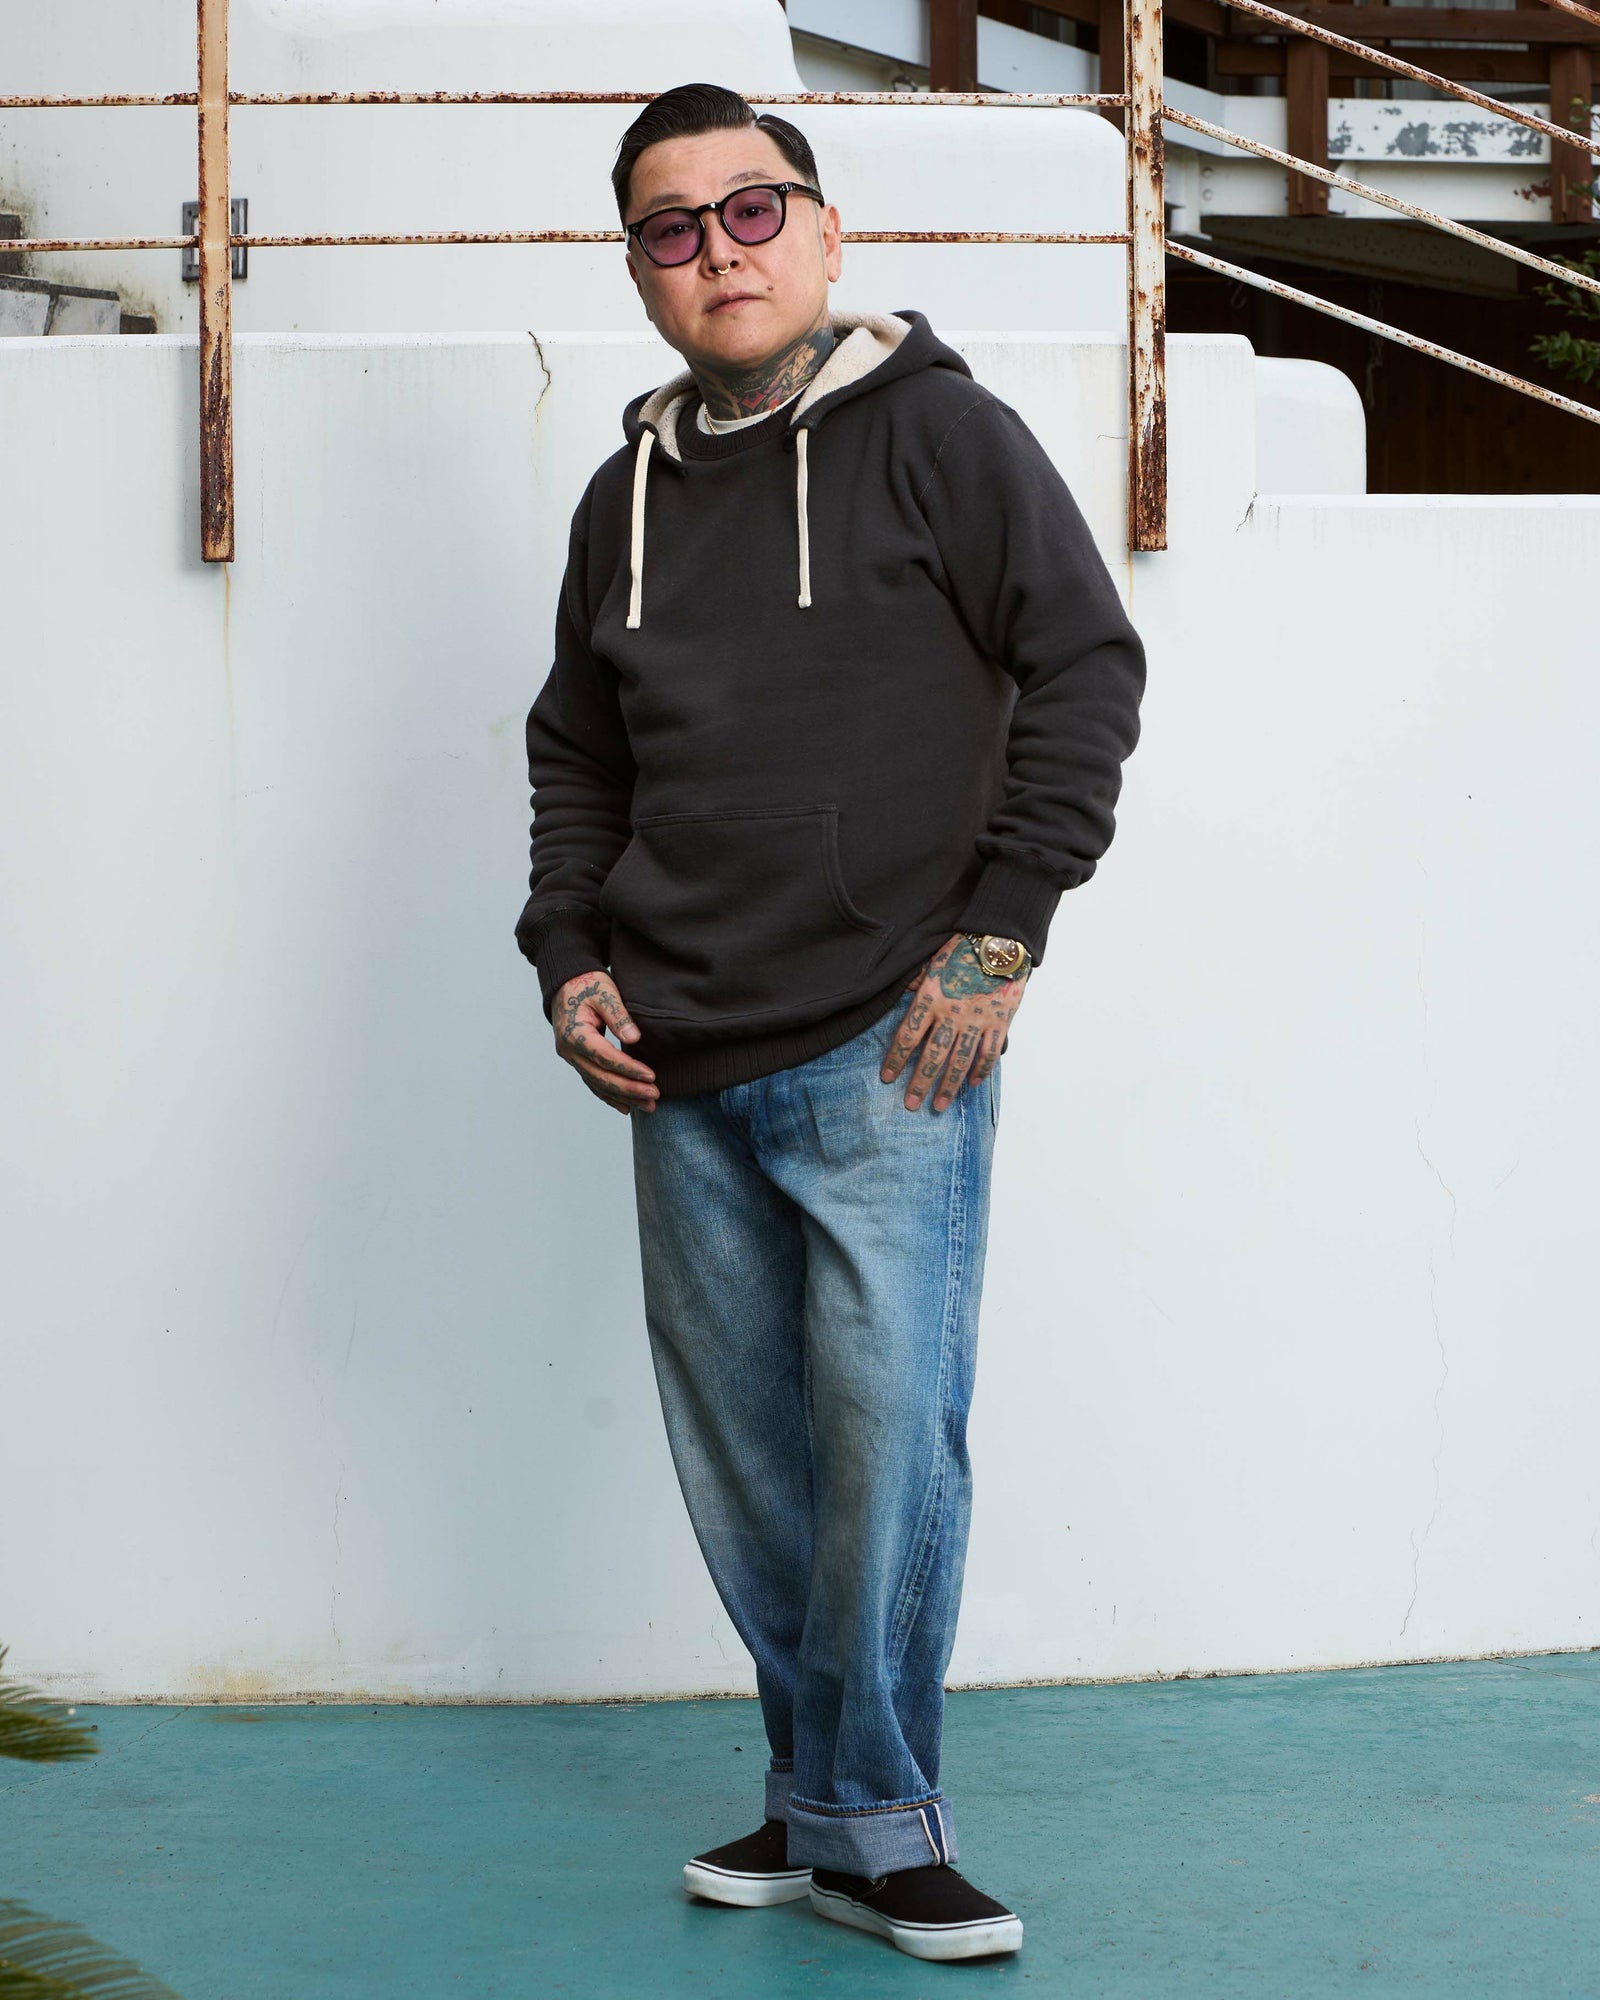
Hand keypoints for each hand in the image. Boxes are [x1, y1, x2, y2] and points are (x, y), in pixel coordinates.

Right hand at [552, 970, 659, 1115]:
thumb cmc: (587, 984)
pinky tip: (627, 1106)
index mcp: (575, 1034)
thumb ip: (618, 1015)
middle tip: (654, 1096)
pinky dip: (609, 1096)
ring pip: (598, 1084)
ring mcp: (572, 1058)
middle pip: (601, 1077)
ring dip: (623, 1097)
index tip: (651, 1076)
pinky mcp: (577, 1060)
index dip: (628, 1069)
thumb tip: (634, 1039)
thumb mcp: (604, 992)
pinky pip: (593, 1082)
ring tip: (649, 1107)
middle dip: (629, 1089)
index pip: (605, 1057)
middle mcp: (570, 1051)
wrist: (566, 984)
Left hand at [881, 934, 1026, 1112]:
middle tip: (910, 1105)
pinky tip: (972, 1083)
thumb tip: (900, 992)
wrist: (1001, 940)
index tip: (886, 1077)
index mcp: (931, 998)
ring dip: (949, 1086)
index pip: (907, 1035)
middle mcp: (952, 1014)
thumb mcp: (932, 962)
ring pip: (960, 1061)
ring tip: (940, 1105)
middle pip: (932, 1056)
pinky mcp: (1000, 1021)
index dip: (895, 1059)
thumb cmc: (963, 948)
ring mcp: (977, 1020)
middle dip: (919, 1083)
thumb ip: (917, 982)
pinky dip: (981, 1070)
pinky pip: (989, 1052)